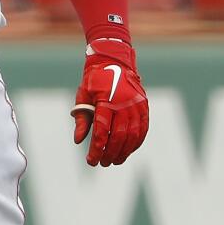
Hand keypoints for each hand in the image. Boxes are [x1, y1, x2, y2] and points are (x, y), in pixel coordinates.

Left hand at [71, 38, 148, 166]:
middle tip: (102, 163)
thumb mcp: (83, 96)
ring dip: (124, 152)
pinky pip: (142, 130)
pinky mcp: (145, 107)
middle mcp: (123, 104)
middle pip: (118, 136)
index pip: (101, 131)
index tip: (90, 160)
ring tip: (114, 161)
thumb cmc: (94, 80)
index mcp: (106, 100)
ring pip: (132, 135)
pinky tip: (128, 151)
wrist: (114, 61)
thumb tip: (78, 141)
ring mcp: (137, 106)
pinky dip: (135, 143)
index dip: (96, 148)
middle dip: (109, 153)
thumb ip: (82, 118)